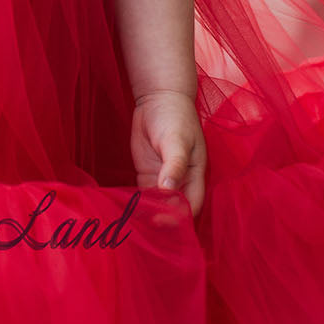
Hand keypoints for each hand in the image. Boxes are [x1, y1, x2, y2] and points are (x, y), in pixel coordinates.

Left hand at [130, 89, 206, 218]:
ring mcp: (163, 179)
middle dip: (164, 219)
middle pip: (175, 209)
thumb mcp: (176, 140)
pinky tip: (129, 210)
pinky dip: (139, 204)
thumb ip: (174, 165)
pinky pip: (144, 195)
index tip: (163, 221)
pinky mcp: (147, 174)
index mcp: (195, 175)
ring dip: (150, 214)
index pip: (191, 204)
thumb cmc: (175, 118)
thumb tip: (169, 189)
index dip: (179, 216)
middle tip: (146, 225)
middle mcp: (181, 181)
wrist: (159, 98)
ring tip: (135, 223)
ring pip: (159, 205)